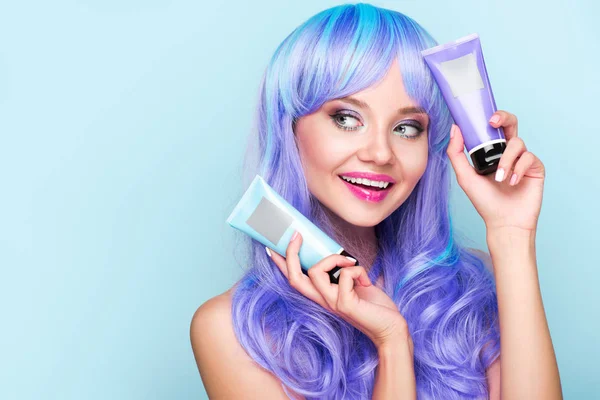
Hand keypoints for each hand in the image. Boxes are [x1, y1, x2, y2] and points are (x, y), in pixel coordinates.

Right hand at [267, 231, 411, 350]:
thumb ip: (343, 272)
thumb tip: (341, 253)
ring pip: (316, 271)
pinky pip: (344, 275)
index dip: (281, 264)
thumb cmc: (374, 305)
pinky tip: (366, 280)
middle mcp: (323, 300)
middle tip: (297, 235)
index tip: (271, 247)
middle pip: (294, 278)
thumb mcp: (354, 284)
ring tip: (351, 263)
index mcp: (322, 295)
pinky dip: (357, 269)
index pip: (294, 279)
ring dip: (335, 258)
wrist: (391, 328)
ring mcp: (332, 303)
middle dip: (291, 254)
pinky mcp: (345, 304)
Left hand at [446, 110, 545, 232]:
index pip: (493, 128)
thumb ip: (456, 153)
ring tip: (500, 177)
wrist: (503, 221)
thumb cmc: (484, 201)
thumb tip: (455, 128)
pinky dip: (518, 168)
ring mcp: (522, 159)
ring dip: (506, 159)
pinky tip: (512, 182)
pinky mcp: (535, 167)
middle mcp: (508, 152)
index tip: (482, 117)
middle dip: (504, 117)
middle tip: (493, 122)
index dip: (490, 118)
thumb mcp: (465, 176)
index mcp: (491, 152)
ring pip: (517, 142)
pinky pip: (528, 157)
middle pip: (511, 123)